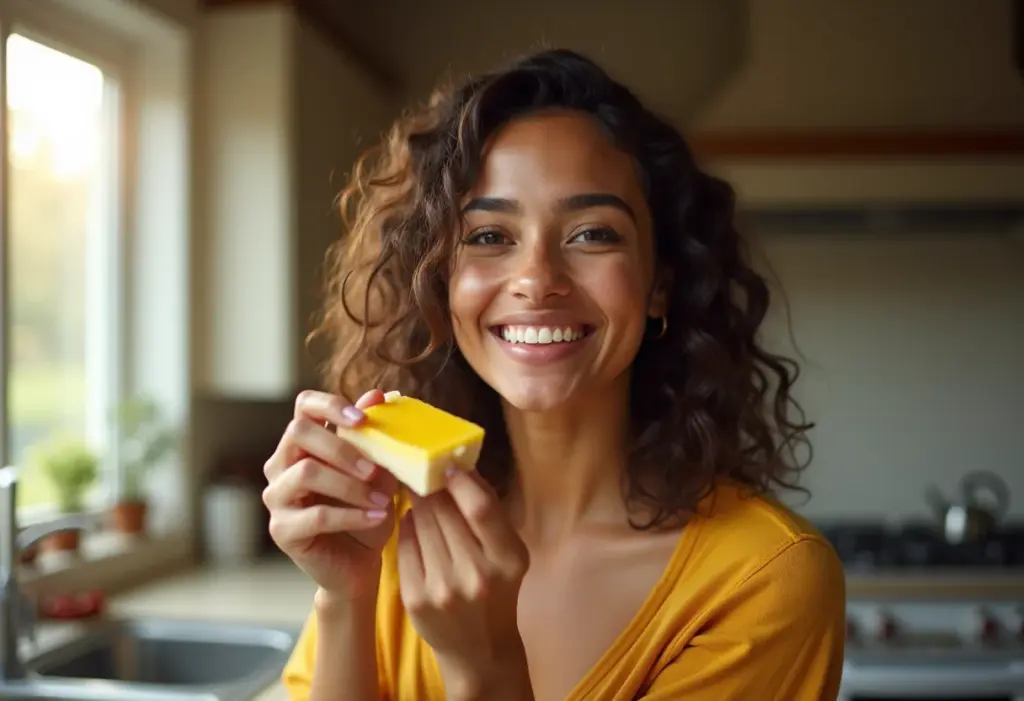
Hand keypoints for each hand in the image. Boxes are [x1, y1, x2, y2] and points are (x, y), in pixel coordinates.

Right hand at [263, 389, 397, 600]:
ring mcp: (277, 496)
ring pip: (306, 473)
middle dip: (341, 448)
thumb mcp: (378, 471)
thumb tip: (379, 394)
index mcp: (304, 442)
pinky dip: (352, 514)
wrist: (361, 562)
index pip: (303, 405)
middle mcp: (282, 464)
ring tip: (383, 501)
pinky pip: (316, 515)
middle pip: (299, 433)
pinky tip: (376, 517)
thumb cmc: (367, 510)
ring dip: (350, 485)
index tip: (362, 419)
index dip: (330, 405)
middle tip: (375, 468)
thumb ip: (374, 437)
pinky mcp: (282, 529)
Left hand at [396, 469, 531, 699]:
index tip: (449, 467)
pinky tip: (415, 525)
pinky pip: (405, 545)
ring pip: (420, 524)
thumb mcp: (509, 553)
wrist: (480, 649)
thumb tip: (462, 467)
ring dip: (419, 505)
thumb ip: (489, 512)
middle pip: (444, 511)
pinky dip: (408, 528)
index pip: (480, 509)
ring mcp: (443, 589)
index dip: (462, 482)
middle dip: (432, 488)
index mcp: (508, 560)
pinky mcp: (415, 599)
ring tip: (422, 498)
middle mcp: (476, 575)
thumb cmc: (497, 589)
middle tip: (426, 474)